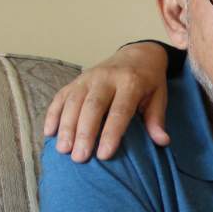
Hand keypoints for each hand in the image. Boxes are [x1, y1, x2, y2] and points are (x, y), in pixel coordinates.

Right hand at [44, 41, 171, 161]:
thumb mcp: (159, 97)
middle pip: (92, 107)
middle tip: (79, 158)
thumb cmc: (149, 82)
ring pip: (73, 102)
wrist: (137, 54)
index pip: (119, 111)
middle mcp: (106, 78)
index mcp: (131, 82)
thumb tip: (163, 142)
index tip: (104, 155)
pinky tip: (49, 132)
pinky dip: (53, 114)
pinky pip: (61, 96)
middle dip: (84, 133)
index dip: (111, 133)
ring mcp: (88, 77)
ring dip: (66, 127)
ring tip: (63, 150)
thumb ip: (157, 119)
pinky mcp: (76, 80)